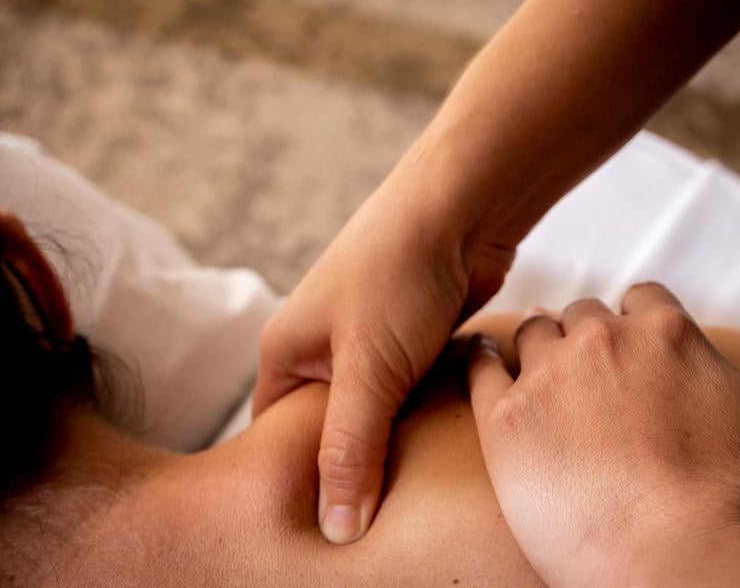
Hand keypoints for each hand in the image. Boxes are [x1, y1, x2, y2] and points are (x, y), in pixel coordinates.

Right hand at [254, 163, 513, 543]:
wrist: (461, 208)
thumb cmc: (399, 274)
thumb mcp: (368, 369)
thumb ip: (350, 448)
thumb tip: (337, 529)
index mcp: (286, 350)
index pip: (278, 434)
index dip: (304, 477)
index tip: (335, 521)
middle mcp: (321, 346)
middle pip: (330, 426)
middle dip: (356, 461)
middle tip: (382, 510)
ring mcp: (368, 340)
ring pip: (376, 409)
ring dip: (396, 435)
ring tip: (416, 480)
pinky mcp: (411, 336)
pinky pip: (409, 390)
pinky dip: (423, 409)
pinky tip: (443, 435)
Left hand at [467, 283, 739, 585]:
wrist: (671, 558)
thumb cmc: (739, 501)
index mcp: (666, 331)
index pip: (643, 298)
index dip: (637, 319)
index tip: (632, 346)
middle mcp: (601, 338)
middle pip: (583, 313)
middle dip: (587, 334)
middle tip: (585, 369)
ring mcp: (547, 373)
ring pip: (533, 332)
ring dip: (539, 345)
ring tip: (539, 371)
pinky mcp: (503, 415)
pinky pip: (480, 366)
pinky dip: (481, 358)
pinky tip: (482, 360)